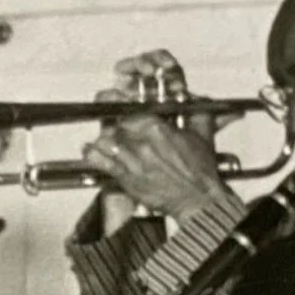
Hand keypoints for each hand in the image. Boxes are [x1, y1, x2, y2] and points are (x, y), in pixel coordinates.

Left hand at [81, 51, 232, 219]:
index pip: (129, 109)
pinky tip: (91, 152)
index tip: (121, 108)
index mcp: (157, 127)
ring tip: (107, 142)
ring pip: (103, 140)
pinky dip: (92, 155)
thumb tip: (194, 97)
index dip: (123, 109)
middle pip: (114, 125)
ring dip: (103, 140)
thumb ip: (195, 110)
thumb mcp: (203, 132)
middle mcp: (141, 141)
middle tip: (115, 127)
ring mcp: (131, 159)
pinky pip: (99, 162)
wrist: (196, 198)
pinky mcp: (125, 177)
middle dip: (114, 126)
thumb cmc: (200, 170)